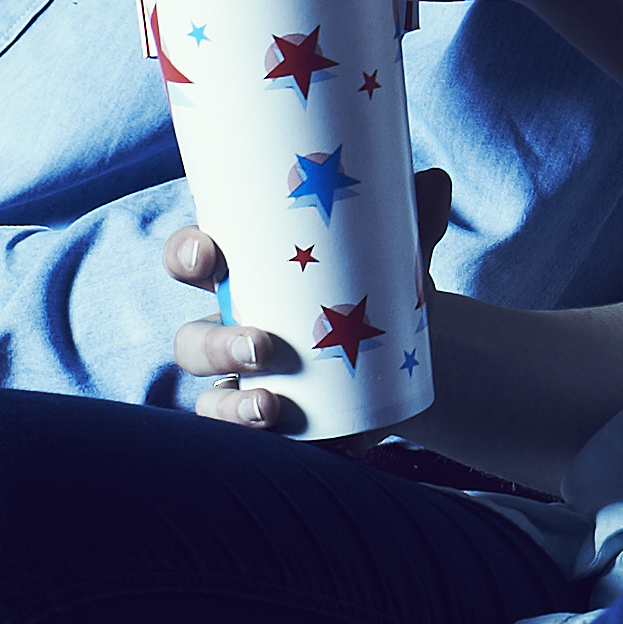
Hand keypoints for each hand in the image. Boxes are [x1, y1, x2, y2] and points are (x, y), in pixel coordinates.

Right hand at [171, 169, 454, 433]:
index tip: (208, 254)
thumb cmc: (375, 289)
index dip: (186, 255)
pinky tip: (293, 440)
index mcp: (245, 278)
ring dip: (230, 407)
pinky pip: (245, 442)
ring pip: (210, 401)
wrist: (403, 359)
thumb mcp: (392, 256)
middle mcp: (231, 334)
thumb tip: (435, 181)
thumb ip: (412, 220)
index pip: (192, 262)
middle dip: (215, 345)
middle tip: (261, 346)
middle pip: (192, 343)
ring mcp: (244, 387)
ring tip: (271, 405)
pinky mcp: (270, 428)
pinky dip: (262, 442)